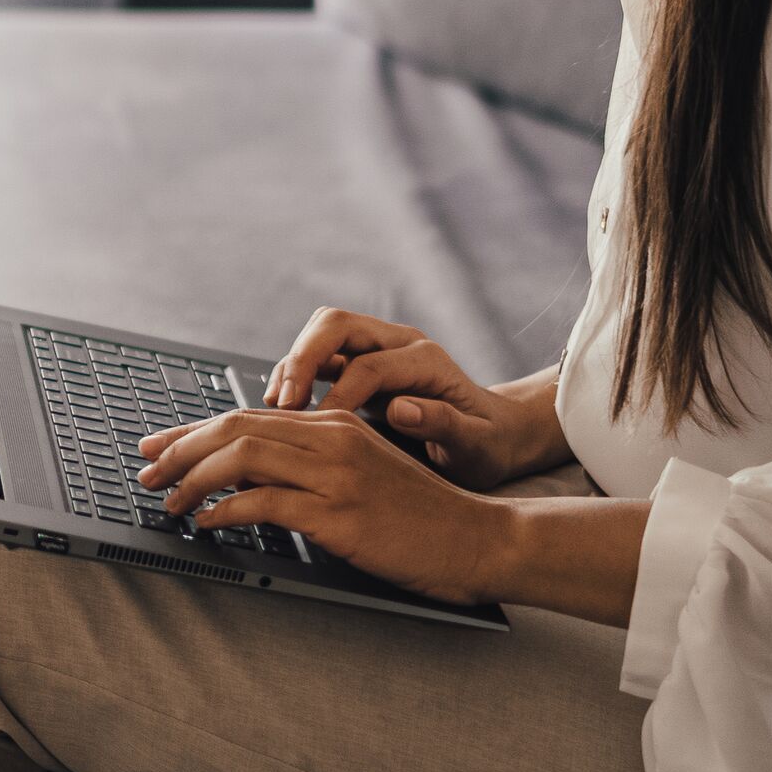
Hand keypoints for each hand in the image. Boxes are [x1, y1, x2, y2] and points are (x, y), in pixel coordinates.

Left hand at [132, 405, 517, 607]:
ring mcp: (335, 475)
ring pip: (241, 458)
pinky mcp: (339, 514)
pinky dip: (223, 512)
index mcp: (334, 424)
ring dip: (191, 480)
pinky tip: (205, 524)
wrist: (478, 540)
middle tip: (145, 472)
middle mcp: (331, 438)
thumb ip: (313, 463)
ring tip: (167, 501)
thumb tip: (249, 474)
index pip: (245, 417)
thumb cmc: (419, 515)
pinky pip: (262, 503)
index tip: (156, 447)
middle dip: (179, 450)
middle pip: (233, 429)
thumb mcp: (363, 471)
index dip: (191, 431)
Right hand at [258, 307, 562, 491]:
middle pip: (335, 325)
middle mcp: (398, 344)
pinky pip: (318, 356)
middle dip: (302, 359)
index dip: (338, 395)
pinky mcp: (360, 365)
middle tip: (281, 403)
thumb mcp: (478, 446)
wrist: (496, 436)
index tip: (319, 430)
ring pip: (321, 333)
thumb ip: (445, 426)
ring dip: (293, 363)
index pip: (368, 365)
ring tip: (274, 405)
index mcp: (426, 360)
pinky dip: (295, 374)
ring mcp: (377, 350)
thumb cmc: (488, 446)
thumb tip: (402, 410)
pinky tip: (282, 407)